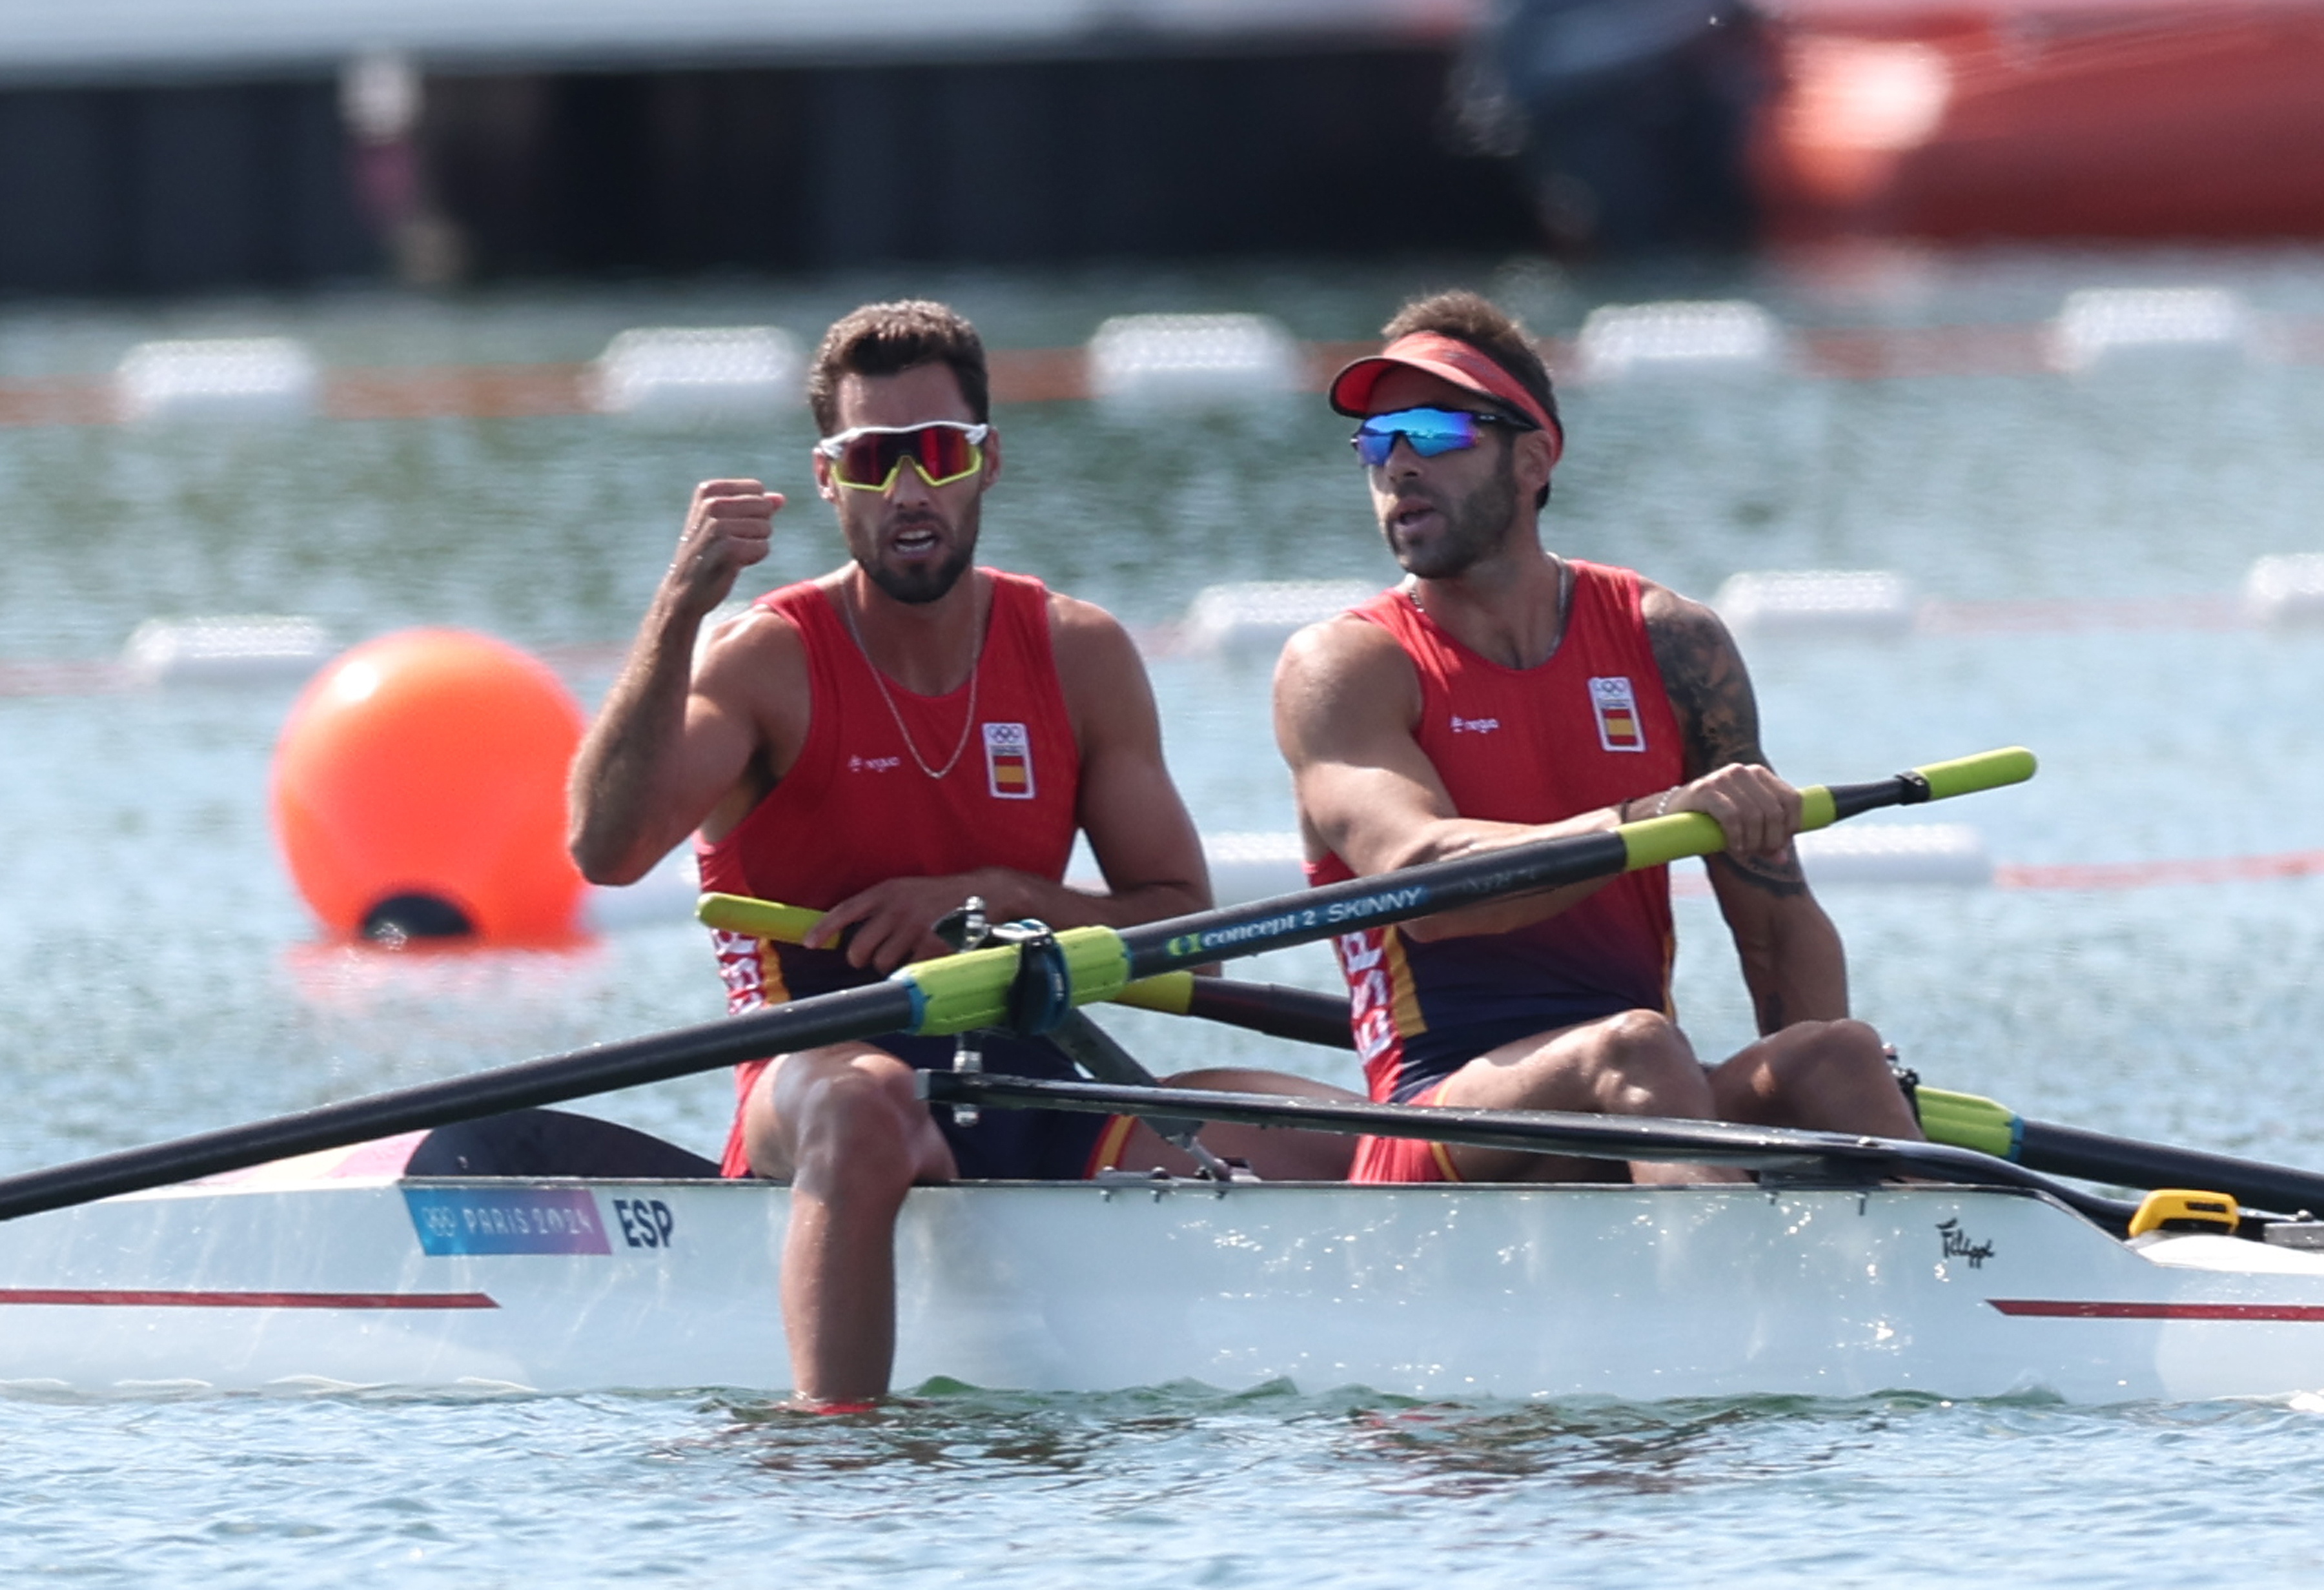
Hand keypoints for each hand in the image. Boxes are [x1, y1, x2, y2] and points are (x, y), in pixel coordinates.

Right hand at [667, 479, 781, 617]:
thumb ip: (753, 506)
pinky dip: (753, 558)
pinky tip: (733, 564)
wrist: (684, 589)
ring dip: (754, 544)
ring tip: (730, 553)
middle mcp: (711, 504)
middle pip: (764, 507)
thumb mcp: (725, 522)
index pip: (757, 489)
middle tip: (730, 543)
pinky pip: (764, 547)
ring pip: (766, 528)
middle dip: (756, 528)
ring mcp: (718, 526)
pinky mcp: (729, 548)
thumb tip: (781, 498)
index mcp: (708, 491)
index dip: (753, 511)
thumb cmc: (708, 553)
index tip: (730, 527)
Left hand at [805, 874, 995, 974]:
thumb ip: (880, 907)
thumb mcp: (905, 889)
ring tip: (906, 953)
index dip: (823, 929)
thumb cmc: (938, 896)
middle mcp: (896, 909)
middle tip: (870, 958)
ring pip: (882, 964)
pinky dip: (911, 969)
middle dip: (862, 959)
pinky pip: (907, 970)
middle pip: (859, 949)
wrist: (983, 893)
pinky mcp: (931, 947)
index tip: (808, 944)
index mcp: (886, 891)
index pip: (845, 911)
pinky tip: (923, 957)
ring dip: (889, 965)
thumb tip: (849, 933)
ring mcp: (914, 929)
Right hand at [1669, 763, 1799, 859]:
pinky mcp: (1704, 790)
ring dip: (1752, 842)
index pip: (1792, 799)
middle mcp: (1743, 771)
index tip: (1779, 844)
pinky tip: (1733, 848)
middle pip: (1773, 812)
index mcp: (1760, 774)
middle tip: (1759, 853)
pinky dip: (1736, 837)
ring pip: (1753, 815)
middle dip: (1770, 839)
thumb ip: (1765, 839)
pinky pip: (1731, 817)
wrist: (1674, 810)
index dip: (1791, 827)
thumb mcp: (1745, 826)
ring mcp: (1723, 778)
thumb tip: (1782, 859)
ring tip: (1744, 852)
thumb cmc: (1714, 819)